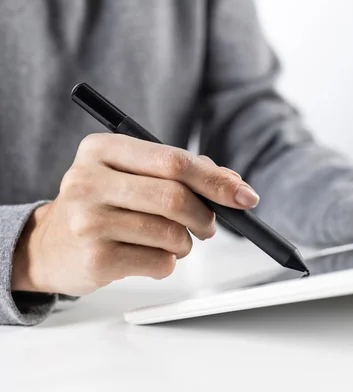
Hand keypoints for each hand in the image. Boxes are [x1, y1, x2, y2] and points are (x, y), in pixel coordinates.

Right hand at [11, 134, 259, 295]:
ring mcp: (88, 222)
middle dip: (205, 215)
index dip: (216, 180)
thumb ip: (181, 172)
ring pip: (171, 234)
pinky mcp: (95, 260)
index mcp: (102, 149)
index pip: (173, 160)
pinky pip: (160, 263)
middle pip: (175, 197)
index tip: (244, 196)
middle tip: (208, 225)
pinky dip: (168, 262)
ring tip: (171, 241)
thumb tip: (235, 186)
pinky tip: (146, 256)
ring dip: (185, 243)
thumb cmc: (103, 204)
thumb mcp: (131, 174)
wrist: (48, 246)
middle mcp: (88, 181)